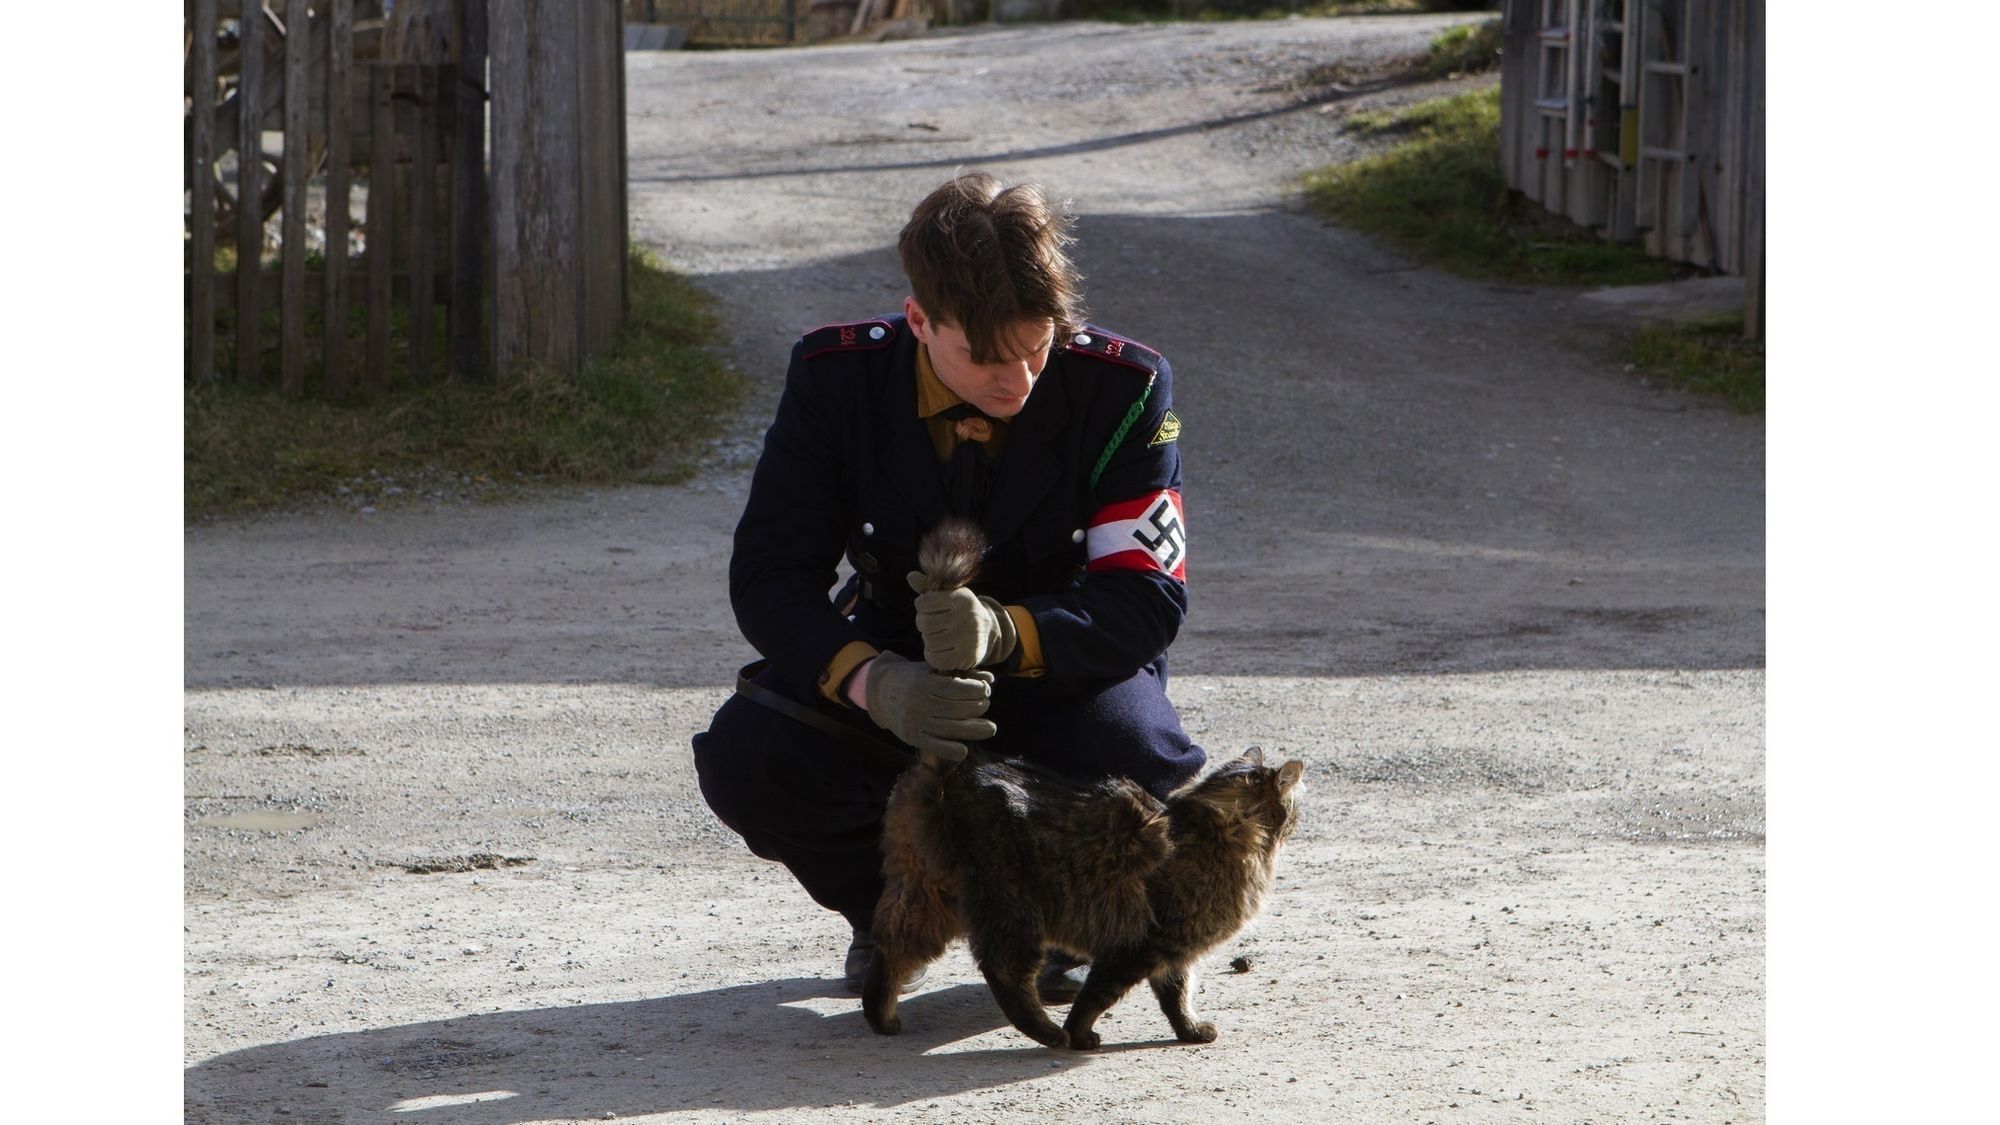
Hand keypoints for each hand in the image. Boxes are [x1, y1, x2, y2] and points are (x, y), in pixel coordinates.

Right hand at [860, 652, 995, 760]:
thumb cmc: (914, 678)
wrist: (880, 692)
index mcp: (923, 683)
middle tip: (986, 704)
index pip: (956, 688)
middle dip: (978, 707)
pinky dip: (951, 750)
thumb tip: (990, 679)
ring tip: (990, 728)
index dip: (976, 690)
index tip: (985, 689)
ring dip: (974, 730)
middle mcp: (918, 703)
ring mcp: (915, 721)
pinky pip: (934, 746)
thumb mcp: (933, 669)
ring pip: (950, 729)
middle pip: (957, 709)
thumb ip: (961, 673)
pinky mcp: (912, 737)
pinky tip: (964, 750)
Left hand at [908, 572, 1018, 671]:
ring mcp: (967, 639)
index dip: (922, 605)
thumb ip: (928, 586)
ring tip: (937, 635)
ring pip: (929, 641)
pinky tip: (939, 649)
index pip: (924, 602)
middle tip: (932, 623)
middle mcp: (967, 617)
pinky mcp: (966, 657)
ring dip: (928, 639)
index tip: (929, 607)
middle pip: (924, 623)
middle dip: (923, 623)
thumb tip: (910, 576)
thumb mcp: (948, 594)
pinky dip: (932, 655)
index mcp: (961, 598)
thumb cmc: (960, 609)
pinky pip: (935, 659)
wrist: (987, 630)